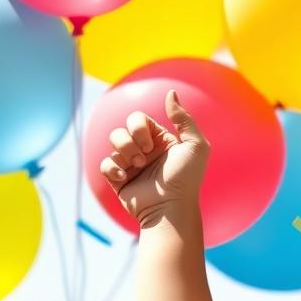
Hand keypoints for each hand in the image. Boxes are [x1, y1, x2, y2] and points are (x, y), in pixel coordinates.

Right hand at [99, 90, 210, 227]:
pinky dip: (112, 168)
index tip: (151, 145)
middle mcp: (145, 151)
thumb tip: (170, 93)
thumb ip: (184, 118)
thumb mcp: (195, 146)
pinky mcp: (119, 180)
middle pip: (122, 129)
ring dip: (123, 152)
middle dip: (130, 140)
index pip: (137, 119)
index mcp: (160, 141)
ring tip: (137, 167)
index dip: (139, 127)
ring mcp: (131, 166)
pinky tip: (124, 178)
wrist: (170, 208)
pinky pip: (105, 164)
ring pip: (113, 143)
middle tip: (144, 157)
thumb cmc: (186, 179)